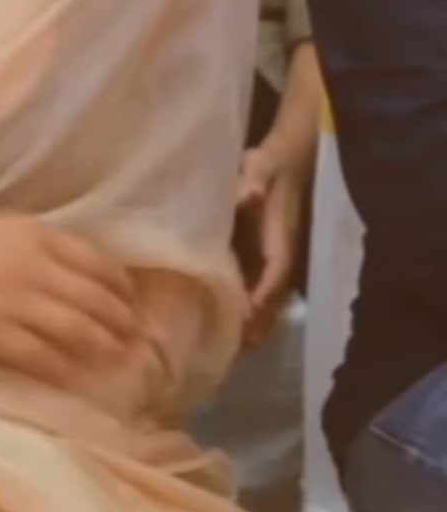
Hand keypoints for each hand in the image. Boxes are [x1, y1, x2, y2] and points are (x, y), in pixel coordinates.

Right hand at [0, 208, 140, 386]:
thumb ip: (35, 246)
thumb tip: (72, 273)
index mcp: (36, 232)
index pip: (98, 262)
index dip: (122, 287)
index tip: (132, 301)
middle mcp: (34, 264)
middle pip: (95, 299)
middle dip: (120, 321)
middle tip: (133, 338)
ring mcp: (13, 301)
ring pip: (77, 330)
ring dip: (102, 347)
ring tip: (115, 358)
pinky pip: (40, 357)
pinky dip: (64, 368)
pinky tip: (73, 376)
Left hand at [235, 142, 306, 346]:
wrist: (287, 163)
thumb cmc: (270, 165)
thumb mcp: (261, 165)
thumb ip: (254, 179)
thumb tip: (249, 194)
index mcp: (281, 239)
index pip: (276, 273)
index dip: (263, 296)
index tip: (246, 316)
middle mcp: (282, 258)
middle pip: (274, 300)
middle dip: (257, 324)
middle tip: (230, 348)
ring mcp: (275, 264)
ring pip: (268, 304)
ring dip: (253, 325)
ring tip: (226, 348)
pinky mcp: (265, 263)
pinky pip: (260, 295)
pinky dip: (248, 313)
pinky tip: (226, 327)